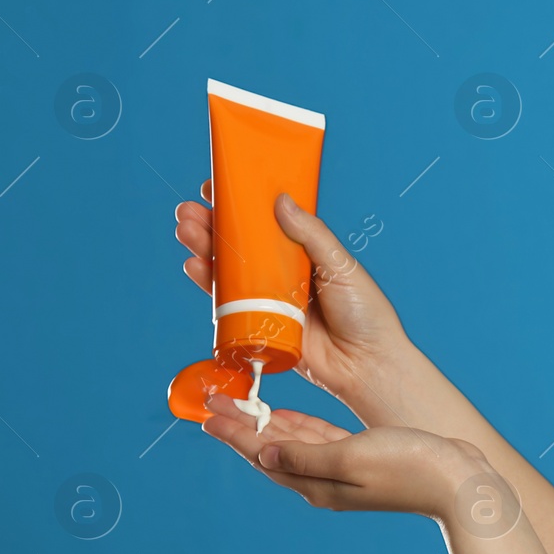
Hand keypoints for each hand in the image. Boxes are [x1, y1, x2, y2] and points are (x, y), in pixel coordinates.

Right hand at [175, 181, 412, 422]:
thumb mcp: (341, 265)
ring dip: (205, 248)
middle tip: (189, 208)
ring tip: (186, 229)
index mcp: (307, 253)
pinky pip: (228, 303)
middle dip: (213, 224)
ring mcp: (270, 299)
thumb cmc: (365, 315)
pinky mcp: (260, 327)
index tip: (219, 185)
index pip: (269, 223)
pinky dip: (208, 284)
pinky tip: (195, 265)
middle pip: (242, 244)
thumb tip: (281, 200)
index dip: (244, 204)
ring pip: (229, 270)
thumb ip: (311, 235)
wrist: (367, 367)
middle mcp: (285, 274)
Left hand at [201, 393, 490, 515]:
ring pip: (291, 445)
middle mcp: (324, 481)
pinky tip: (285, 416)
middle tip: (213, 401)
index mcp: (318, 483)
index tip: (206, 413)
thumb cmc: (411, 466)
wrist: (460, 483)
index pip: (263, 454)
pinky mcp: (362, 461)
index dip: (234, 432)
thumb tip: (265, 456)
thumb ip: (306, 455)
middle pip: (270, 450)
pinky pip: (316, 442)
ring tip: (239, 404)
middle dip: (241, 425)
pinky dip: (296, 427)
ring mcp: (343, 472)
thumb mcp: (352, 456)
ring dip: (264, 425)